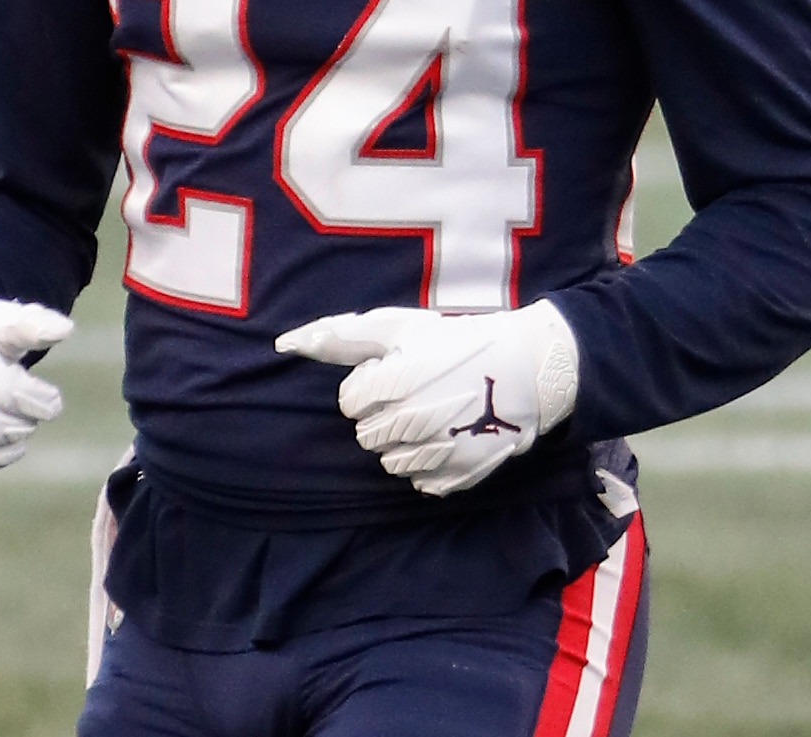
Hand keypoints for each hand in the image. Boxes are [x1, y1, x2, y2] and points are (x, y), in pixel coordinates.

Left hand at [276, 301, 579, 496]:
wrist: (526, 368)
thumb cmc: (456, 342)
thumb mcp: (401, 328)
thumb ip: (340, 337)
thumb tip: (284, 344)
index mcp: (395, 381)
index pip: (349, 403)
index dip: (370, 386)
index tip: (397, 374)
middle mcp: (412, 421)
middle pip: (365, 436)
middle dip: (383, 415)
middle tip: (415, 394)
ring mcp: (437, 453)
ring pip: (388, 463)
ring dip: (401, 442)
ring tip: (430, 416)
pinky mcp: (457, 477)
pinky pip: (419, 482)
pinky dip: (427, 464)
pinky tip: (447, 438)